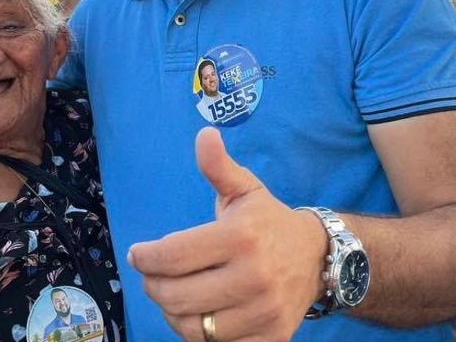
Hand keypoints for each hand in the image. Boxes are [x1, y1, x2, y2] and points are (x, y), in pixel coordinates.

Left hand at [127, 127, 327, 341]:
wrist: (318, 258)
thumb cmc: (268, 221)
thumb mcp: (245, 189)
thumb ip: (219, 167)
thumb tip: (204, 134)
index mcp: (241, 236)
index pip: (173, 255)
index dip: (145, 258)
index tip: (137, 254)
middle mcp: (254, 276)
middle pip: (176, 296)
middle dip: (153, 285)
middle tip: (151, 275)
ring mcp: (263, 311)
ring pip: (192, 328)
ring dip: (171, 312)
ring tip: (171, 294)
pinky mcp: (271, 338)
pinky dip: (198, 333)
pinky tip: (197, 313)